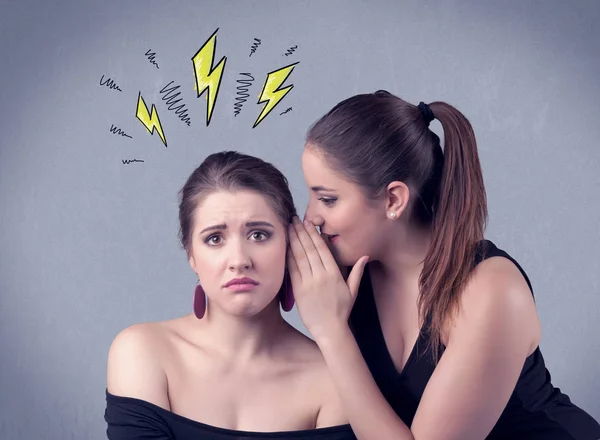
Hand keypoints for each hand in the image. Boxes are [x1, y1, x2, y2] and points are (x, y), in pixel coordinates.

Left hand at [287, 217, 368, 342]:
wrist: (330, 330)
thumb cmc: (342, 311)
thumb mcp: (353, 290)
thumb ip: (358, 272)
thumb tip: (365, 256)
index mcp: (333, 274)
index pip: (321, 249)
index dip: (313, 234)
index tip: (308, 223)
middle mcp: (320, 276)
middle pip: (308, 249)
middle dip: (300, 232)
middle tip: (294, 219)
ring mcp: (308, 283)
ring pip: (299, 257)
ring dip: (293, 240)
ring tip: (288, 228)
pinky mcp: (298, 290)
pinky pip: (292, 270)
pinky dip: (288, 257)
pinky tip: (285, 247)